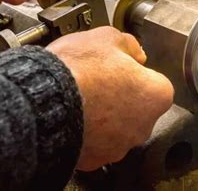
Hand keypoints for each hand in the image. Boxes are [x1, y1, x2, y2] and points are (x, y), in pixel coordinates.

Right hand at [46, 27, 173, 170]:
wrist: (42, 100)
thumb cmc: (77, 70)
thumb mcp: (106, 37)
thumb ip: (128, 44)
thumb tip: (134, 51)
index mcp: (155, 95)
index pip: (154, 82)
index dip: (134, 71)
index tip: (120, 67)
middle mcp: (143, 126)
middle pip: (136, 108)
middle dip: (121, 96)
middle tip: (98, 80)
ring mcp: (118, 146)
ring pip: (116, 128)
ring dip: (104, 116)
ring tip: (81, 96)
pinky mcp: (94, 160)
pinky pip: (95, 143)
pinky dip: (86, 132)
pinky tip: (72, 114)